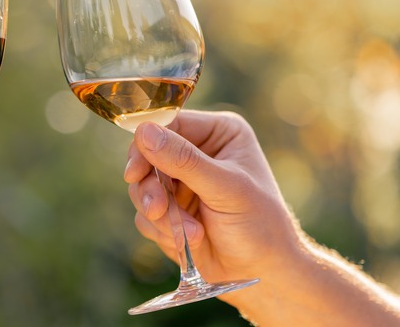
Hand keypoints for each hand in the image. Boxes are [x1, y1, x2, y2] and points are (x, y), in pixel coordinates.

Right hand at [124, 110, 302, 294]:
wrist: (264, 275)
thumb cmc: (260, 225)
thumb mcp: (226, 188)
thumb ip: (185, 160)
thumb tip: (144, 131)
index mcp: (218, 134)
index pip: (169, 125)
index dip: (146, 146)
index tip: (134, 172)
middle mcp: (197, 153)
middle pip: (147, 156)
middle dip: (150, 187)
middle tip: (156, 208)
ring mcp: (182, 184)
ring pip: (142, 188)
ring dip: (159, 213)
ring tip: (187, 233)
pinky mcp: (171, 212)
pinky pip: (145, 215)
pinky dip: (162, 230)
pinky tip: (189, 241)